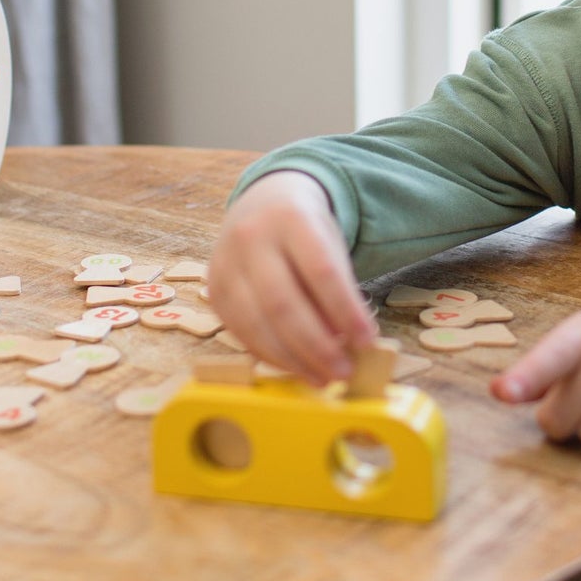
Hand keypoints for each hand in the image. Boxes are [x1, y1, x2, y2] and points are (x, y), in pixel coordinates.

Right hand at [205, 170, 377, 384]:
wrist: (261, 203)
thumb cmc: (305, 231)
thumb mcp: (329, 244)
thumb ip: (337, 288)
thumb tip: (344, 345)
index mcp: (291, 217)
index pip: (321, 270)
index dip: (345, 311)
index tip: (367, 342)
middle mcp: (251, 237)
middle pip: (283, 303)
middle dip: (316, 346)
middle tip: (343, 372)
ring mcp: (225, 263)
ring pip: (256, 324)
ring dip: (292, 360)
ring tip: (322, 378)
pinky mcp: (213, 291)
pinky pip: (240, 333)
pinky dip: (270, 356)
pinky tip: (295, 367)